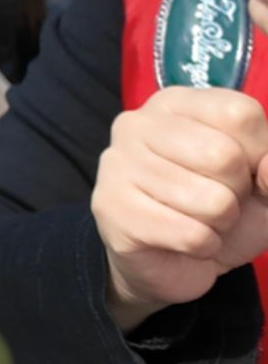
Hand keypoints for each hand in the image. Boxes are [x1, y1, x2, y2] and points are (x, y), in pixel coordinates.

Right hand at [91, 85, 267, 331]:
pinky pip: (191, 235)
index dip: (259, 151)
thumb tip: (267, 170)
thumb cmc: (218, 209)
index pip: (240, 114)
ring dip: (220, 223)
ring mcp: (117, 164)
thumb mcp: (262, 185)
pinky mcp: (112, 208)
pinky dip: (204, 246)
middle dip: (237, 192)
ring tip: (199, 220)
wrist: (169, 259)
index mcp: (177, 104)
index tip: (243, 169)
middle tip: (217, 199)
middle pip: (224, 156)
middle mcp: (138, 123)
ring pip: (211, 201)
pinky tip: (183, 240)